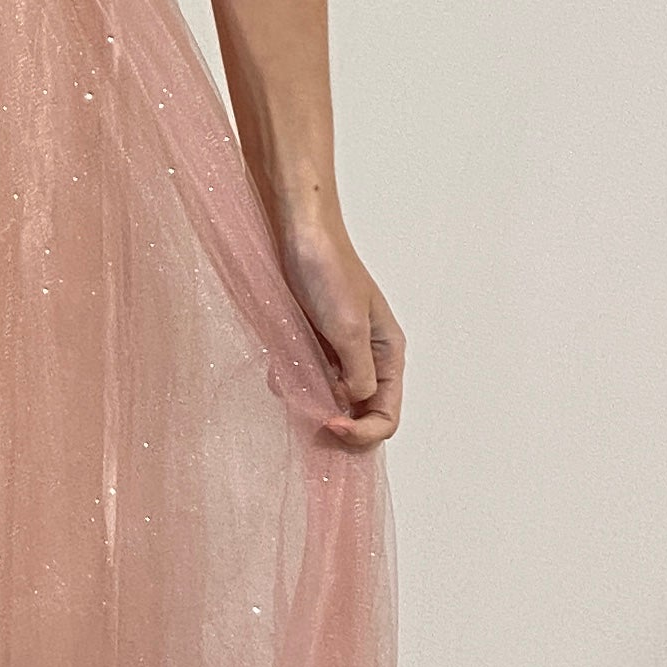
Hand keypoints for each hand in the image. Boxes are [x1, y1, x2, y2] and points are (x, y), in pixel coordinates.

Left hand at [278, 213, 404, 447]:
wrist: (300, 235)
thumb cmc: (328, 273)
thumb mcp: (349, 329)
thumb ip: (357, 374)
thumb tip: (352, 404)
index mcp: (388, 356)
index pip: (387, 416)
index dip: (362, 431)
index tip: (330, 424)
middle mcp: (368, 359)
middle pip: (361, 413)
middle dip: (337, 422)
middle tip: (310, 418)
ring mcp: (339, 352)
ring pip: (331, 399)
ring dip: (310, 401)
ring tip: (291, 384)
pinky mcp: (313, 343)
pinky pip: (306, 378)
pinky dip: (292, 381)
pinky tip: (279, 369)